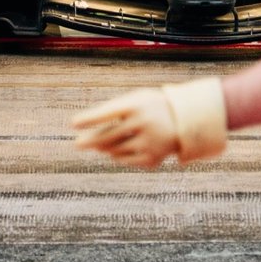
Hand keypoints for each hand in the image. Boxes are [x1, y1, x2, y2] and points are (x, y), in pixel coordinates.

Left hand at [71, 78, 227, 167]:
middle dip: (90, 141)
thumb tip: (91, 144)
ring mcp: (149, 141)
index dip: (90, 118)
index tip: (73, 124)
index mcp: (138, 104)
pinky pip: (124, 160)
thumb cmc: (152, 107)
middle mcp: (144, 122)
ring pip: (113, 150)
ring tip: (108, 142)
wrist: (187, 120)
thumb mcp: (135, 101)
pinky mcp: (152, 158)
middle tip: (78, 144)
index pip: (108, 112)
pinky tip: (125, 148)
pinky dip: (119, 156)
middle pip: (106, 136)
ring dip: (106, 147)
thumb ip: (111, 115)